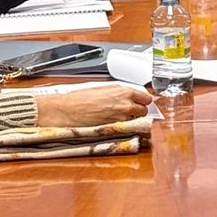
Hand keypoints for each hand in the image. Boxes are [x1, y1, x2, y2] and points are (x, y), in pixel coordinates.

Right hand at [34, 85, 151, 127]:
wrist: (69, 110)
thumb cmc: (82, 98)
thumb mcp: (104, 88)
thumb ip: (119, 92)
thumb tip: (128, 96)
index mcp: (124, 91)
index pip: (146, 98)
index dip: (143, 101)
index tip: (141, 102)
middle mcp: (126, 104)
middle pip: (144, 111)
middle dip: (139, 111)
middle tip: (130, 111)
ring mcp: (122, 118)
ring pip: (137, 120)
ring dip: (132, 119)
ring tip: (119, 117)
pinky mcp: (116, 128)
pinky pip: (127, 128)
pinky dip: (124, 126)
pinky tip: (115, 123)